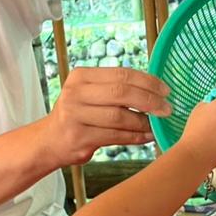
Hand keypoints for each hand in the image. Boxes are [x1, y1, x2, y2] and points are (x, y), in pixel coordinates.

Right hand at [44, 67, 171, 164]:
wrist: (49, 141)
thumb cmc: (77, 117)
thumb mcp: (89, 94)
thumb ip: (114, 89)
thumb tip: (153, 91)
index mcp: (81, 76)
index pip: (121, 74)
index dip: (147, 81)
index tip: (165, 91)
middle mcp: (76, 93)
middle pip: (121, 92)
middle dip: (149, 101)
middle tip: (166, 109)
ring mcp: (76, 115)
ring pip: (119, 117)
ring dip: (143, 122)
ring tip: (157, 125)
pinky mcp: (79, 137)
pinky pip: (115, 136)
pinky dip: (135, 137)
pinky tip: (146, 137)